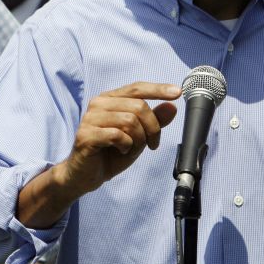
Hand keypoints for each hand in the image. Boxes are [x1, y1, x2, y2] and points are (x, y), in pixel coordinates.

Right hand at [61, 81, 179, 194]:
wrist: (85, 175)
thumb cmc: (111, 154)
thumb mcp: (138, 137)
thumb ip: (153, 121)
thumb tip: (172, 106)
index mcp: (110, 99)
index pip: (137, 88)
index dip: (158, 89)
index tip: (177, 92)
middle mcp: (98, 103)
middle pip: (138, 106)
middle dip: (152, 128)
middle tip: (151, 145)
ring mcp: (90, 118)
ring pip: (130, 121)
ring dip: (138, 140)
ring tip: (131, 149)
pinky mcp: (86, 135)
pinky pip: (117, 135)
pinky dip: (126, 146)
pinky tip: (121, 151)